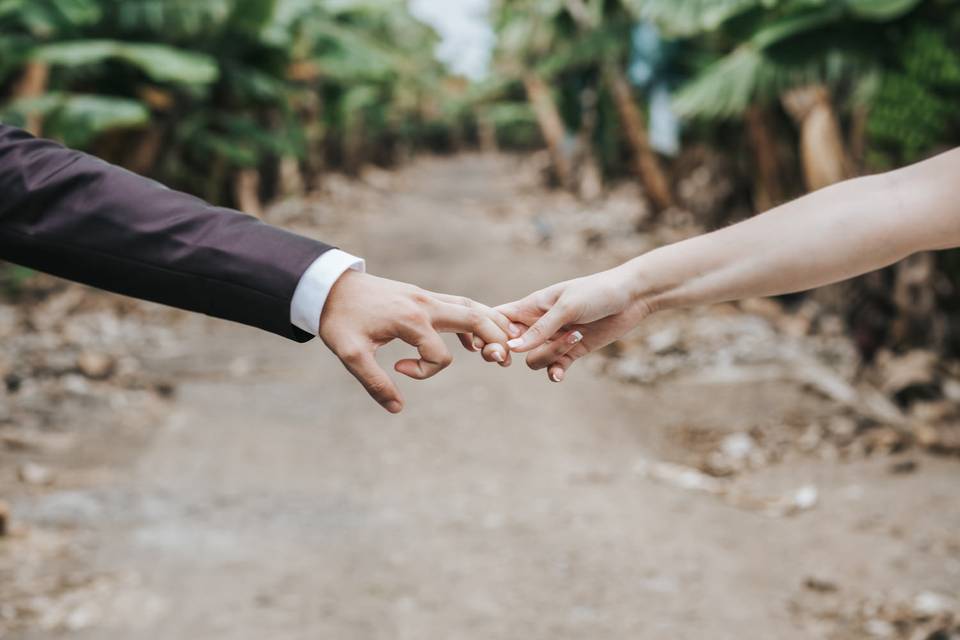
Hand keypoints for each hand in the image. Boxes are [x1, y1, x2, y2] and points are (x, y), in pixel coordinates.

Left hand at [319, 271, 517, 412]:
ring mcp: (426, 297)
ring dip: (491, 325)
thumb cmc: (339, 320)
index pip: (440, 355)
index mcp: (410, 320)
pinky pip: (458, 305)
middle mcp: (425, 304)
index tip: (399, 369)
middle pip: (475, 317)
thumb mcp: (350, 354)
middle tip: (506, 361)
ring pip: (471, 307)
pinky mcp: (422, 296)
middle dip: (495, 339)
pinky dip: (474, 319)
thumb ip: (374, 382)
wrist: (330, 287)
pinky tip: (473, 341)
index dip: (425, 372)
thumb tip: (396, 408)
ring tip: (504, 348)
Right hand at [497, 262, 652, 381]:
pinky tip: (560, 374)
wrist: (631, 296)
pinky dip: (555, 372)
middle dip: (510, 353)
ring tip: (575, 337)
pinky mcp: (572, 351)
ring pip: (534, 359)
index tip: (496, 344)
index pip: (497, 319)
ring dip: (550, 355)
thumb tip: (512, 348)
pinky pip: (554, 367)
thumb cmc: (597, 292)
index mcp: (531, 306)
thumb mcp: (566, 307)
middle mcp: (538, 324)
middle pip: (510, 345)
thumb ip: (540, 329)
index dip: (488, 333)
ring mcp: (555, 339)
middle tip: (518, 354)